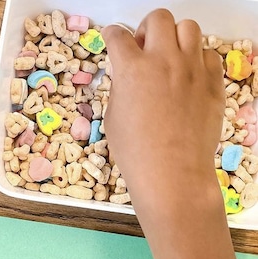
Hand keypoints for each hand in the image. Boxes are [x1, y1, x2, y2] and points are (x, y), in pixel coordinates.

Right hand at [102, 9, 224, 221]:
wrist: (171, 173)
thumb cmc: (135, 153)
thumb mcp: (113, 119)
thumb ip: (120, 89)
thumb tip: (127, 78)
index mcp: (132, 69)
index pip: (118, 37)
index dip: (112, 34)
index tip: (113, 36)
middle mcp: (163, 60)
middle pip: (158, 18)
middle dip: (147, 28)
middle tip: (144, 46)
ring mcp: (192, 69)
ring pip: (189, 28)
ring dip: (175, 37)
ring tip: (169, 57)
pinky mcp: (213, 83)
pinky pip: (208, 55)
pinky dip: (197, 59)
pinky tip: (188, 76)